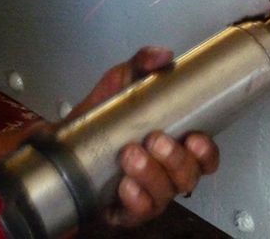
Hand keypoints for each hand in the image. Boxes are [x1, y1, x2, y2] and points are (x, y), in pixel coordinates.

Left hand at [68, 47, 219, 226]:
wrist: (62, 144)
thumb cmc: (100, 118)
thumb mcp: (121, 82)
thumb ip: (142, 63)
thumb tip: (162, 56)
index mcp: (174, 144)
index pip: (206, 156)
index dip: (206, 151)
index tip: (195, 137)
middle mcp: (166, 172)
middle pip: (189, 176)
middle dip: (175, 159)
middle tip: (154, 139)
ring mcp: (148, 194)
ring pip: (166, 194)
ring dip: (151, 175)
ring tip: (131, 155)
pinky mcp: (126, 212)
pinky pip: (139, 213)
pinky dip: (135, 200)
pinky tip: (125, 185)